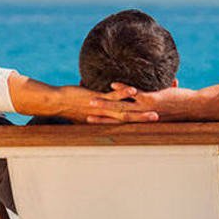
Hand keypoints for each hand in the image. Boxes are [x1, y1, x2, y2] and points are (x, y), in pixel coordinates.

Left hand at [8, 73, 158, 123]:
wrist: (55, 103)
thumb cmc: (72, 106)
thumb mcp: (91, 111)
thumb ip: (102, 110)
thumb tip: (108, 107)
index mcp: (108, 120)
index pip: (129, 124)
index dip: (143, 125)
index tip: (158, 126)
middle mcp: (108, 116)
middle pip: (131, 121)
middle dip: (147, 123)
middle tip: (163, 125)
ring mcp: (104, 107)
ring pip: (125, 111)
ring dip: (140, 113)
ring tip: (155, 113)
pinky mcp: (97, 98)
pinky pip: (113, 97)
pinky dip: (124, 94)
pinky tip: (134, 91)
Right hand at [85, 81, 218, 122]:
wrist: (196, 108)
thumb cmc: (181, 108)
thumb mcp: (164, 108)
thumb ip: (157, 103)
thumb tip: (156, 98)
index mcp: (143, 120)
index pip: (121, 123)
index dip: (107, 124)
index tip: (93, 124)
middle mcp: (142, 116)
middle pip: (116, 118)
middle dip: (99, 117)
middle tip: (83, 116)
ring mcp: (146, 108)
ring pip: (121, 107)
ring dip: (104, 104)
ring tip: (89, 101)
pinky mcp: (152, 99)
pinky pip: (133, 93)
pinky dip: (122, 89)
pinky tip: (111, 83)